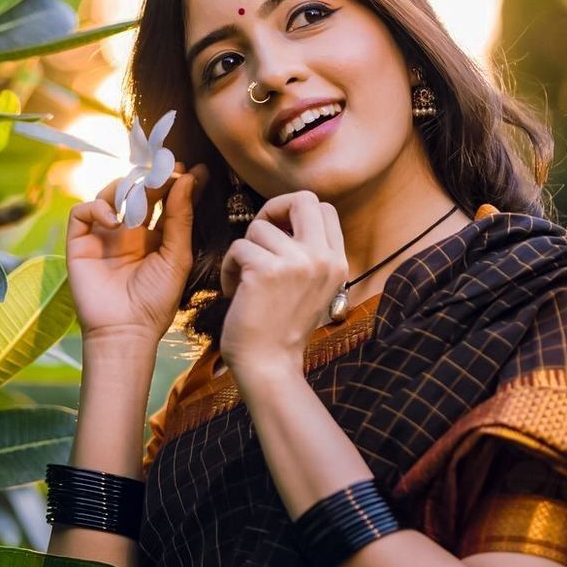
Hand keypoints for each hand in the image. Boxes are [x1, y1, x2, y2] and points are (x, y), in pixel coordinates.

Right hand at [66, 161, 207, 344]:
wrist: (126, 331)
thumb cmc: (155, 301)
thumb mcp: (177, 256)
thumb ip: (181, 218)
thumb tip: (189, 178)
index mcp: (155, 236)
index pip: (166, 200)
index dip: (178, 183)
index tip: (194, 169)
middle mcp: (129, 231)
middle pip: (138, 191)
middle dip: (154, 179)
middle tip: (168, 172)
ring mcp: (103, 234)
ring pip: (109, 194)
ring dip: (126, 189)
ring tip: (141, 199)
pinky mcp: (80, 242)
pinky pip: (82, 211)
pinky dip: (97, 208)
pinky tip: (114, 222)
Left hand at [218, 190, 347, 380]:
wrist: (269, 367)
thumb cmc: (282, 328)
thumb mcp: (312, 287)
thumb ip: (309, 254)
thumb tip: (284, 218)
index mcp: (338, 262)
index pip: (324, 209)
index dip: (295, 212)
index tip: (279, 234)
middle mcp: (323, 258)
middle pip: (302, 199)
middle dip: (273, 210)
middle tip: (259, 237)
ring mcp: (297, 263)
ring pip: (259, 227)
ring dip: (243, 251)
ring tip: (243, 280)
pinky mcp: (266, 271)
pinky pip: (238, 247)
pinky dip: (229, 268)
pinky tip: (234, 292)